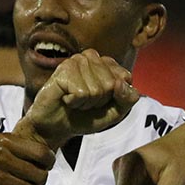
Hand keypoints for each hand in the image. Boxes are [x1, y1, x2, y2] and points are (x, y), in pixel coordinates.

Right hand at [22, 50, 138, 148]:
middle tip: (85, 102)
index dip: (115, 98)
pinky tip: (67, 99)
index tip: (101, 101)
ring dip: (86, 103)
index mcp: (106, 63)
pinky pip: (82, 92)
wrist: (56, 127)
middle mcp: (92, 57)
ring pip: (97, 89)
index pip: (125, 78)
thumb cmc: (84, 116)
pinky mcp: (64, 69)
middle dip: (100, 101)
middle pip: (111, 84)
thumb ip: (128, 98)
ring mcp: (77, 61)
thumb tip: (121, 83)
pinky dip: (75, 102)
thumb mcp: (115, 112)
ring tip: (75, 100)